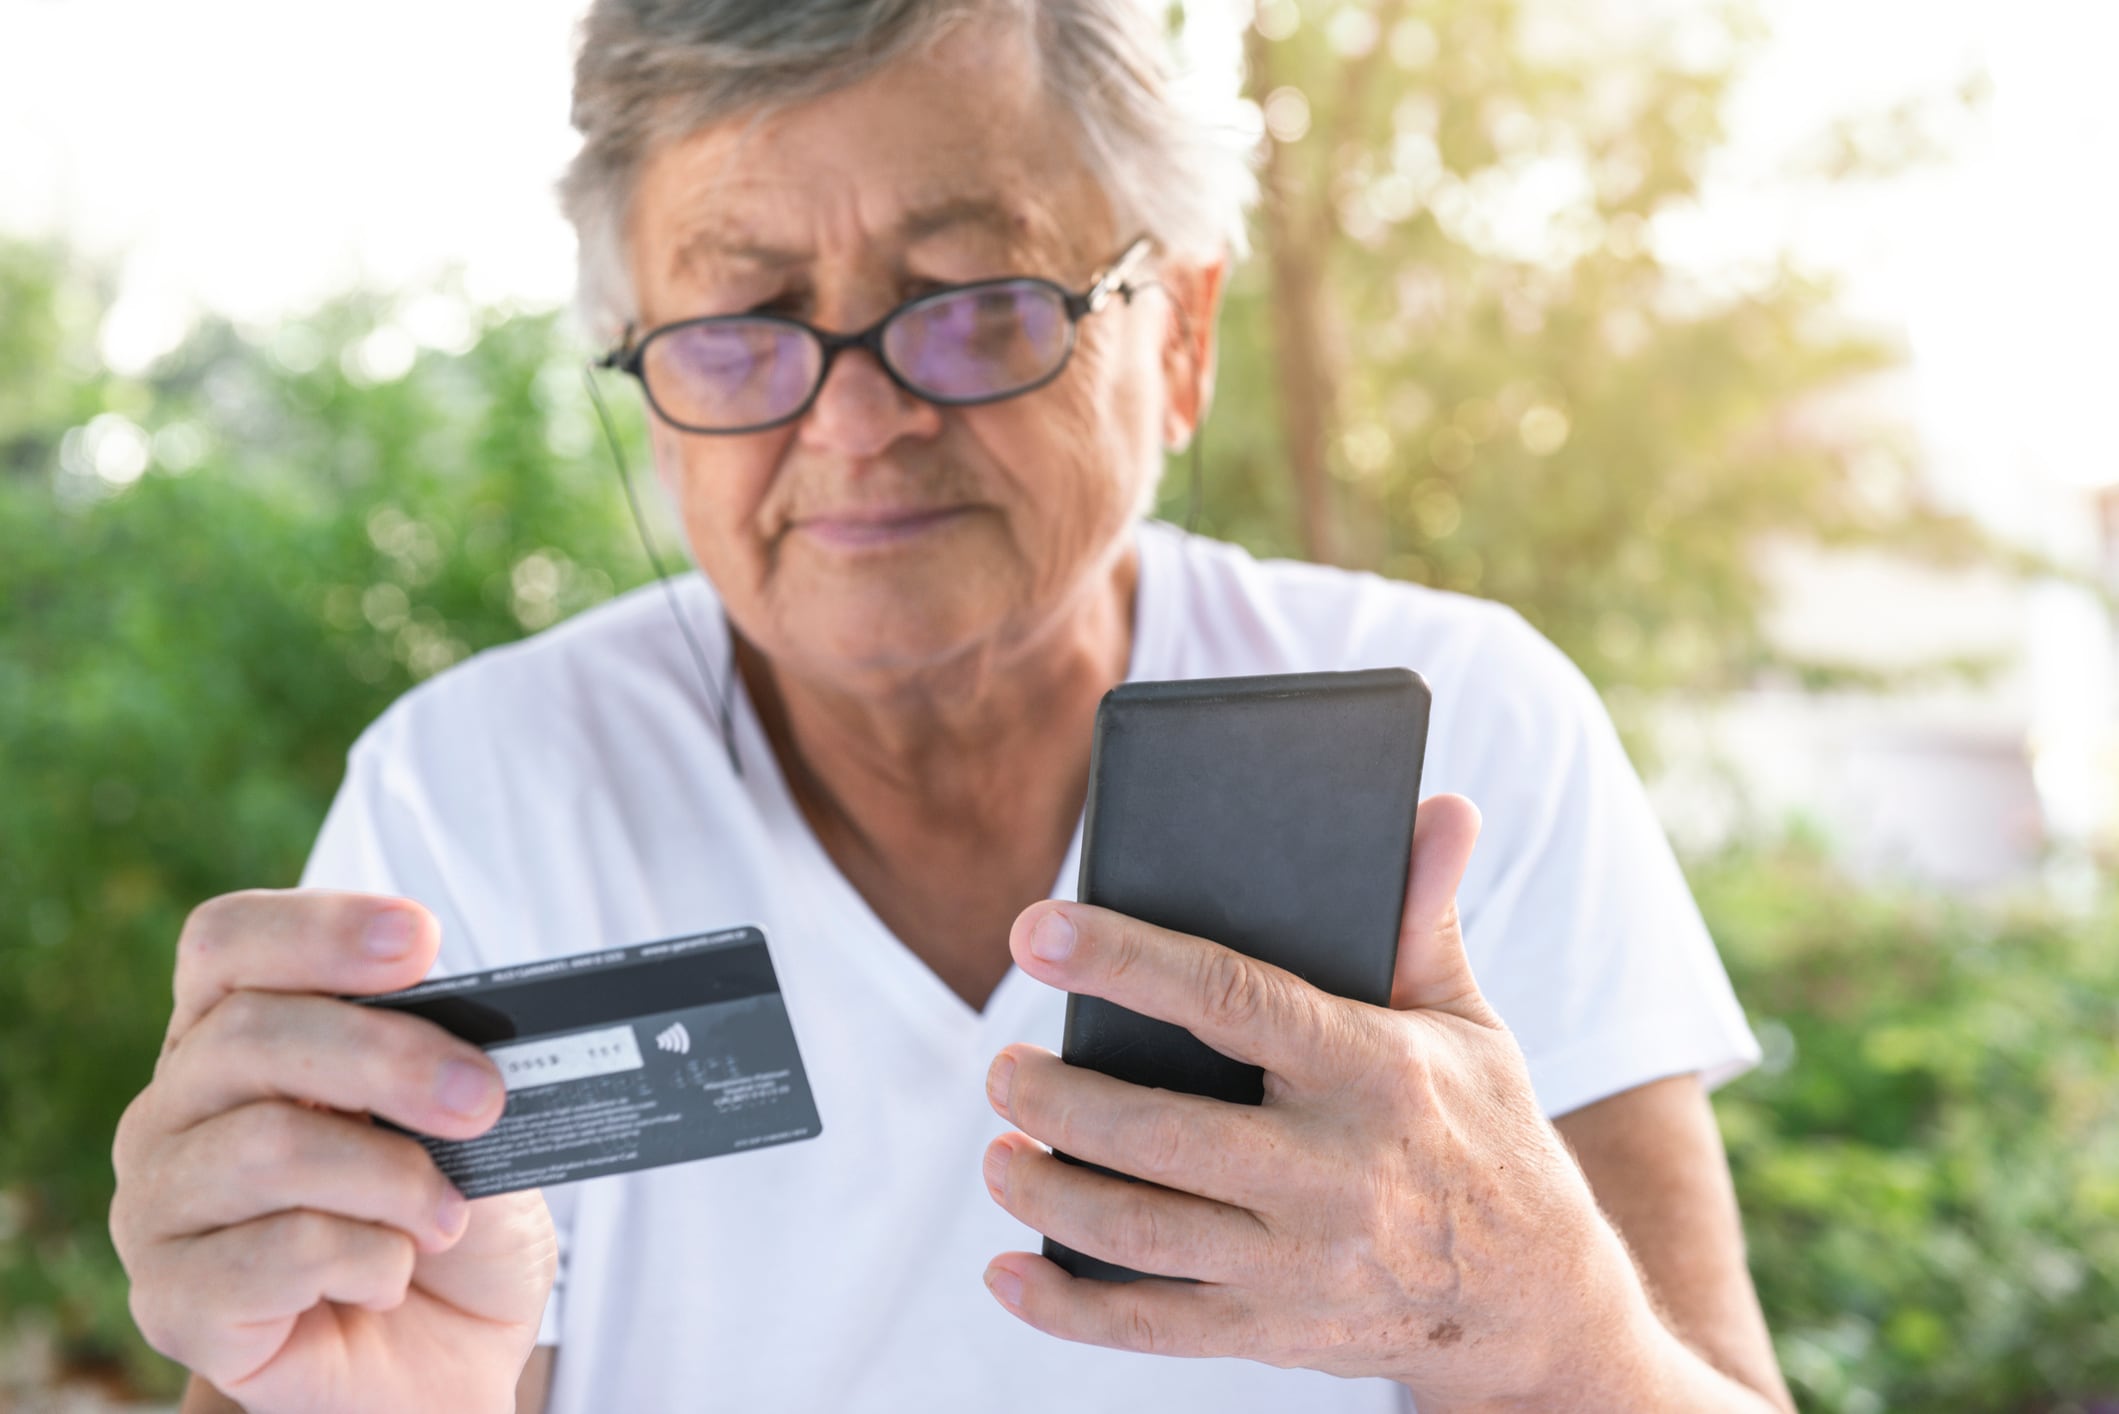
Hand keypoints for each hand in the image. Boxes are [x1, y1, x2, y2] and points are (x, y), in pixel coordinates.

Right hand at [110, 891, 555, 1413]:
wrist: (451, 1354)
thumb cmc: (449, 1221)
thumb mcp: (473, 1126)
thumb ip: (449, 1068)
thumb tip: (472, 1039)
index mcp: (233, 1037)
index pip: (229, 945)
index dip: (317, 929)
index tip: (420, 941)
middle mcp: (174, 1112)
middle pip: (252, 1036)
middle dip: (389, 1058)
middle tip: (481, 1098)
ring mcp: (158, 1208)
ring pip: (270, 1146)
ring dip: (393, 1177)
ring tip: (447, 1215)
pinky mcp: (174, 1304)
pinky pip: (277, 1253)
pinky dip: (368, 1260)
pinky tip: (389, 1275)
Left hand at [980, 795, 1650, 1406]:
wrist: (1538, 1305)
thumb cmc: (1487, 1134)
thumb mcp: (1467, 1022)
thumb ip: (1424, 917)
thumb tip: (1440, 807)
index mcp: (1373, 1071)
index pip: (1229, 999)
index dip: (1124, 961)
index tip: (1035, 932)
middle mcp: (1334, 1173)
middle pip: (1161, 1133)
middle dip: (1058, 1097)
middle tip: (1002, 1065)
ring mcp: (1301, 1265)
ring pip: (1140, 1233)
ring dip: (1048, 1189)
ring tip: (999, 1149)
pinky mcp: (1275, 1332)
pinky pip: (1151, 1327)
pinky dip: (1066, 1306)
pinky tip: (1007, 1271)